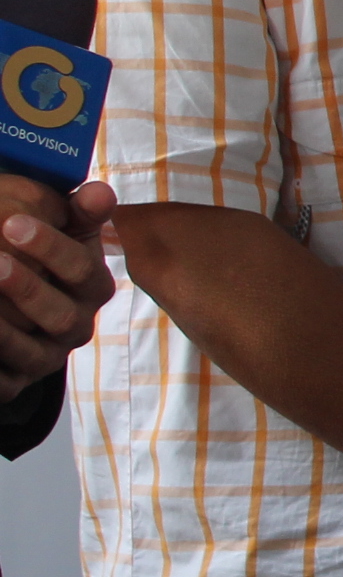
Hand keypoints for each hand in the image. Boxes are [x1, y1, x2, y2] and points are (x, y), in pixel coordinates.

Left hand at [0, 176, 117, 397]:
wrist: (22, 306)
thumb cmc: (39, 257)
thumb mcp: (62, 229)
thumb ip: (79, 212)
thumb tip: (99, 193)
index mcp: (91, 286)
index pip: (81, 268)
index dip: (50, 247)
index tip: (12, 223)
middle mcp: (77, 324)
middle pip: (61, 314)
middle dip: (26, 288)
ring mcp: (47, 355)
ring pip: (34, 353)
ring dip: (4, 331)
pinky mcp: (18, 380)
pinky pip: (6, 383)